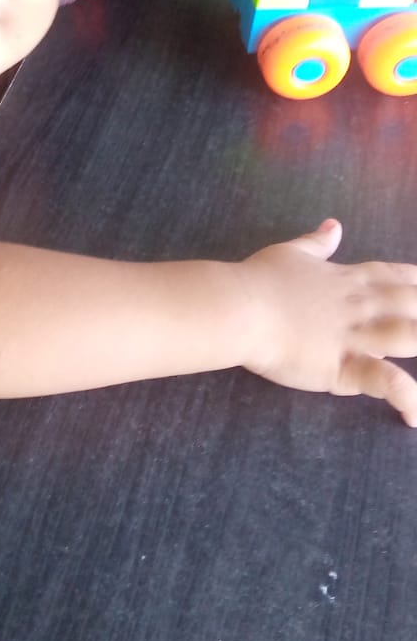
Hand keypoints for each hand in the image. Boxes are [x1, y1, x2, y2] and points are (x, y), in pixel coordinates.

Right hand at [239, 218, 416, 423]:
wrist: (242, 308)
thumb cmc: (260, 279)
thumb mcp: (291, 252)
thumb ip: (316, 243)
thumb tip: (334, 225)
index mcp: (349, 279)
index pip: (397, 276)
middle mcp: (361, 306)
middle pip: (412, 304)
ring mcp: (356, 337)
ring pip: (408, 337)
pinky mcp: (344, 367)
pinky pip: (384, 381)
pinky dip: (405, 397)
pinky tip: (414, 415)